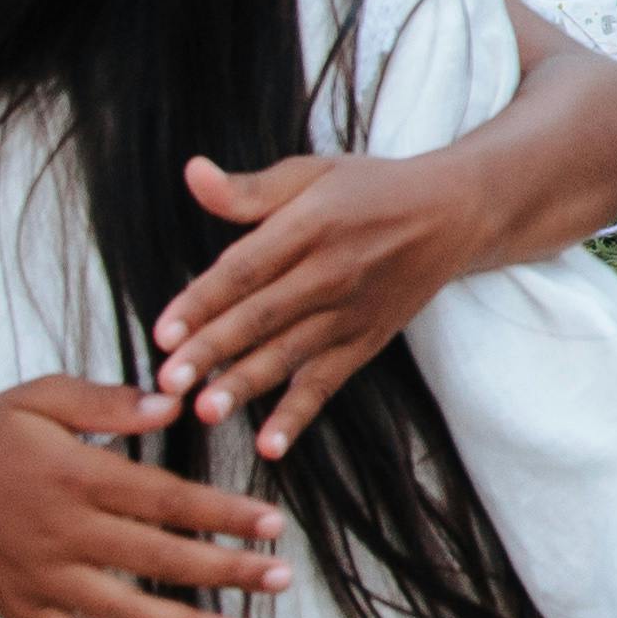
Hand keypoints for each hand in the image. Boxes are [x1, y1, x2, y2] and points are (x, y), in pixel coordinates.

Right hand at [0, 378, 291, 617]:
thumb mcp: (39, 397)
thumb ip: (106, 402)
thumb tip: (172, 405)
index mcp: (77, 476)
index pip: (165, 499)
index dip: (221, 514)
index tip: (271, 527)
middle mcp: (64, 532)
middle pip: (159, 559)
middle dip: (226, 571)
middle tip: (281, 581)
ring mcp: (42, 578)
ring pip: (126, 612)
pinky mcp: (21, 610)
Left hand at [153, 151, 475, 460]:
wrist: (453, 213)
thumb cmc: (370, 189)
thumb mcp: (312, 173)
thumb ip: (250, 188)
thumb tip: (192, 172)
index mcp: (311, 224)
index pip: (246, 268)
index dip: (203, 301)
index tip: (163, 332)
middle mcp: (331, 272)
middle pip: (261, 317)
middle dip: (212, 352)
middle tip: (168, 383)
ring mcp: (351, 312)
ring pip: (289, 354)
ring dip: (246, 385)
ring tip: (206, 412)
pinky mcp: (366, 341)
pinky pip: (327, 383)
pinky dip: (299, 415)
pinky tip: (271, 445)